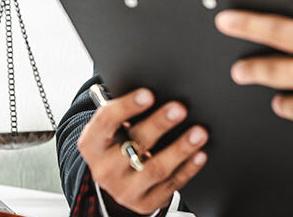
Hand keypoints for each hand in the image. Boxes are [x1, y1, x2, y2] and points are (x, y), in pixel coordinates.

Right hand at [76, 88, 208, 214]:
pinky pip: (170, 185)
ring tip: (199, 133)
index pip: (106, 121)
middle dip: (158, 124)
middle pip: (134, 144)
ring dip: (180, 149)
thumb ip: (128, 112)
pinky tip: (200, 154)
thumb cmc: (119, 143)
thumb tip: (157, 89)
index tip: (149, 94)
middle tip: (179, 108)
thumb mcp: (114, 129)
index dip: (127, 106)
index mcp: (92, 144)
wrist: (118, 181)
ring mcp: (124, 189)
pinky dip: (188, 169)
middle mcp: (104, 169)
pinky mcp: (144, 202)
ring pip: (155, 168)